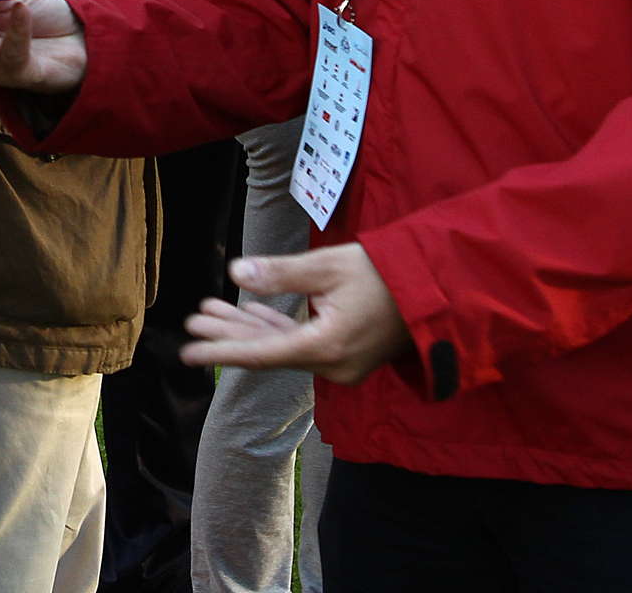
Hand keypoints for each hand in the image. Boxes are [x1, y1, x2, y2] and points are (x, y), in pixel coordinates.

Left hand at [181, 243, 409, 385]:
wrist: (443, 289)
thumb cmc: (386, 273)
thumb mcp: (328, 266)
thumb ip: (281, 274)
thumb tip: (236, 273)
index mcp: (326, 348)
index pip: (262, 355)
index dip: (222, 351)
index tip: (188, 353)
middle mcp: (333, 365)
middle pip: (269, 352)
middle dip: (230, 333)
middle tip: (194, 318)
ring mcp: (343, 363)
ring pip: (285, 347)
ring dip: (250, 328)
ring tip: (212, 310)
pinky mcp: (350, 354)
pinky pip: (304, 344)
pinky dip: (278, 329)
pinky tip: (253, 313)